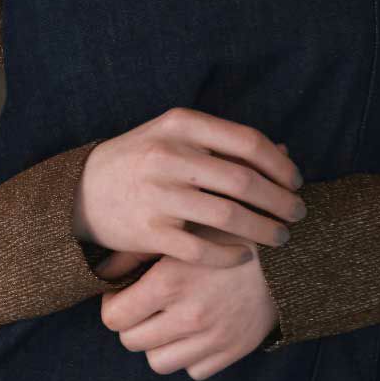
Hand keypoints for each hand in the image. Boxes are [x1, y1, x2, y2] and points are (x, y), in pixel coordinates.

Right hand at [74, 110, 304, 267]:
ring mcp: (158, 195)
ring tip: (280, 238)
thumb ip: (224, 142)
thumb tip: (283, 153)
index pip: (248, 143)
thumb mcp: (175, 136)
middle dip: (280, 202)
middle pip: (244, 182)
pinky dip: (230, 255)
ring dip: (264, 230)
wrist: (82, 192)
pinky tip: (245, 256)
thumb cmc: (141, 160)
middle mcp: (169, 155)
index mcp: (181, 124)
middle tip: (298, 214)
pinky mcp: (149, 231)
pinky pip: (202, 249)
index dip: (281, 166)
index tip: (296, 182)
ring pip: (229, 217)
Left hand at [97, 223, 279, 380]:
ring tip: (171, 322)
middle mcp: (187, 316)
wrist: (289, 253)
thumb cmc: (229, 234)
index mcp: (169, 283)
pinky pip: (195, 370)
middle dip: (133, 325)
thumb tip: (104, 270)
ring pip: (159, 363)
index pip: (114, 318)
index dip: (113, 306)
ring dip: (160, 345)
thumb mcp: (184, 231)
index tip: (122, 296)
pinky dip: (192, 355)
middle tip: (146, 308)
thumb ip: (139, 251)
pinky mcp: (233, 351)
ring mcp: (211, 338)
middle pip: (132, 342)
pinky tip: (200, 332)